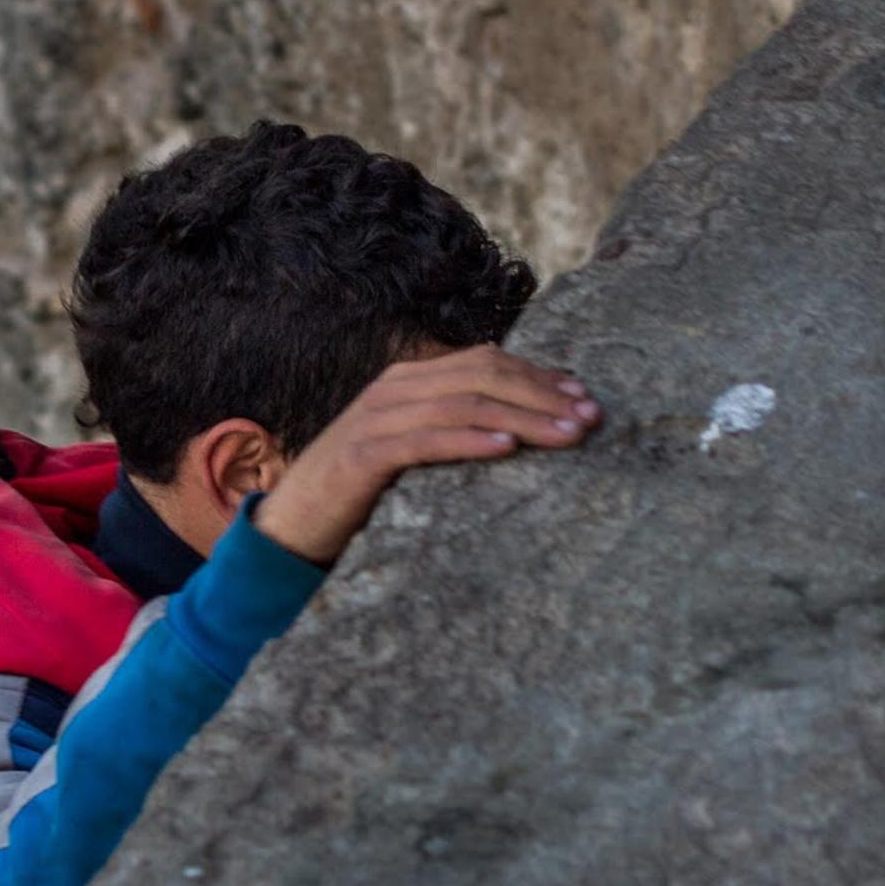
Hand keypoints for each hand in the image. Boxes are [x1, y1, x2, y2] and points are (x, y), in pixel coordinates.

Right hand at [253, 344, 601, 565]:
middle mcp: (392, 389)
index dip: (538, 375)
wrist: (293, 524)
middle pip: (481, 375)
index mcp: (407, 380)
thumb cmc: (360, 491)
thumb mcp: (410, 448)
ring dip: (523, 416)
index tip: (584, 397)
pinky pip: (425, 439)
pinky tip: (506, 446)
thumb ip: (449, 427)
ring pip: (463, 403)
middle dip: (542, 394)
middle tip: (591, 418)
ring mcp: (376, 419)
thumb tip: (519, 425)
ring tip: (567, 435)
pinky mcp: (363, 455)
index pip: (484, 361)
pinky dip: (469, 440)